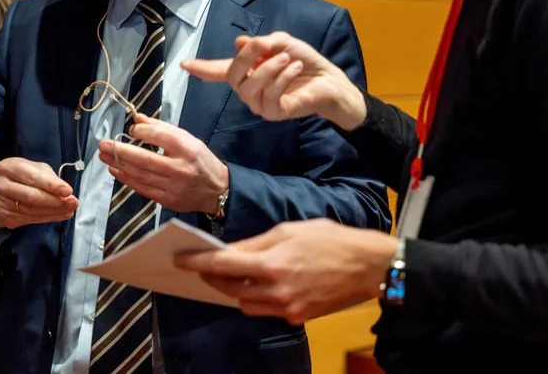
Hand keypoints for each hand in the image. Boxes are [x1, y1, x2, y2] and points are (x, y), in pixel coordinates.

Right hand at [0, 158, 78, 228]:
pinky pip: (28, 219)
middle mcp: (0, 185)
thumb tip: (66, 193)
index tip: (68, 191)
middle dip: (54, 201)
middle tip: (72, 203)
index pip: (33, 178)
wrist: (1, 188)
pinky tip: (57, 215)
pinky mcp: (3, 216)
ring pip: (31, 210)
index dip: (51, 185)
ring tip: (68, 210)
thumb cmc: (22, 175)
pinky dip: (46, 218)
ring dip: (53, 212)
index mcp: (8, 167)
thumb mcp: (35, 169)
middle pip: (31, 197)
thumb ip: (50, 179)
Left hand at [97, 113, 228, 213]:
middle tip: (103, 144)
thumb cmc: (199, 160)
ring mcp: (173, 186)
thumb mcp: (187, 139)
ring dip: (119, 164)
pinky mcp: (168, 200)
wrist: (216, 189)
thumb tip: (137, 119)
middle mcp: (180, 168)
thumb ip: (162, 128)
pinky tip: (115, 170)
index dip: (140, 131)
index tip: (131, 130)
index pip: (159, 136)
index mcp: (187, 148)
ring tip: (104, 156)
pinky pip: (142, 188)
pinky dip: (126, 179)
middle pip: (145, 159)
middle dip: (120, 151)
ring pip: (140, 175)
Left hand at [175, 219, 397, 324]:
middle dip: (213, 277)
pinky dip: (258, 298)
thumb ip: (256, 243)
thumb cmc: (330, 239)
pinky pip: (266, 310)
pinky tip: (260, 284)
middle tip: (202, 266)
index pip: (223, 265)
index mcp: (272, 264)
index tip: (180, 259)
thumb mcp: (289, 230)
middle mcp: (276, 291)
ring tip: (231, 274)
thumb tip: (230, 252)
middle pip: (229, 289)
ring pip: (245, 304)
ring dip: (234, 290)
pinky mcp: (297, 317)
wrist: (367, 266)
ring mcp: (287, 308)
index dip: (197, 262)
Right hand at [181, 32, 367, 130]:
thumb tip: (238, 44)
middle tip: (261, 45)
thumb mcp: (283, 43)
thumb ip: (263, 44)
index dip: (202, 68)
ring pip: (249, 87)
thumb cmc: (305, 62)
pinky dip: (280, 79)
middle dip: (245, 58)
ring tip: (286, 59)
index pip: (220, 71)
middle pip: (232, 74)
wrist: (330, 81)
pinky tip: (292, 69)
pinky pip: (269, 96)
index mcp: (248, 71)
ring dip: (268, 69)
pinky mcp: (274, 113)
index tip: (183, 63)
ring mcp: (260, 103)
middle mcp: (249, 89)